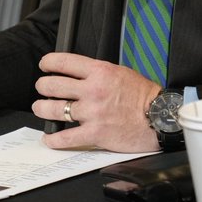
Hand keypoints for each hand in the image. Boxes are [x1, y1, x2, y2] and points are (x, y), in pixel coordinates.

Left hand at [32, 53, 160, 152]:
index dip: (47, 63)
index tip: (44, 65)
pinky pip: (66, 138)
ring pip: (54, 109)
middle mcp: (93, 90)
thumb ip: (98, 73)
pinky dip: (54, 140)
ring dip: (42, 109)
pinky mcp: (95, 133)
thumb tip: (78, 73)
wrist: (160, 118)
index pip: (63, 62)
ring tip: (41, 108)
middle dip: (42, 86)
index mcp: (100, 72)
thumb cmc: (144, 97)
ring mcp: (92, 112)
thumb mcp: (120, 73)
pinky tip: (49, 138)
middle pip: (53, 85)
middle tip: (42, 89)